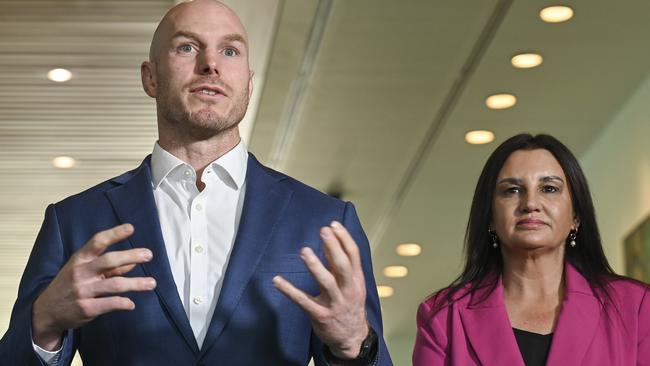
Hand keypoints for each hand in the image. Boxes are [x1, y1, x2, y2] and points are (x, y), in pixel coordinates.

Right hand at [32, 224, 156, 350]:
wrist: (47, 312)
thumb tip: (134, 263)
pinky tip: (131, 304)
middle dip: (131, 256)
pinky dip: (124, 303)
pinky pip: (111, 303)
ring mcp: (83, 291)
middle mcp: (81, 272)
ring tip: (152, 283)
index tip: (131, 228)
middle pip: (109, 260)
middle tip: (149, 255)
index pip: (97, 242)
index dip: (114, 234)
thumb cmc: (70, 285)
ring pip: (115, 284)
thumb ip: (109, 268)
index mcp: (80, 259)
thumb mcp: (84, 271)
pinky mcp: (86, 309)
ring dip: (136, 283)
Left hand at [273, 221, 368, 358]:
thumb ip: (339, 264)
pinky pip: (303, 301)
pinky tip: (277, 281)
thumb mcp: (351, 283)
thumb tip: (329, 240)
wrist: (352, 338)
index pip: (353, 255)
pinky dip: (289, 291)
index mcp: (356, 279)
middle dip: (333, 247)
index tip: (333, 225)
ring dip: (315, 266)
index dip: (344, 238)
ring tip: (304, 251)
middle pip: (342, 265)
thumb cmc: (349, 304)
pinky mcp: (320, 315)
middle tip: (323, 231)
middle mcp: (348, 290)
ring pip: (326, 282)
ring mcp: (335, 303)